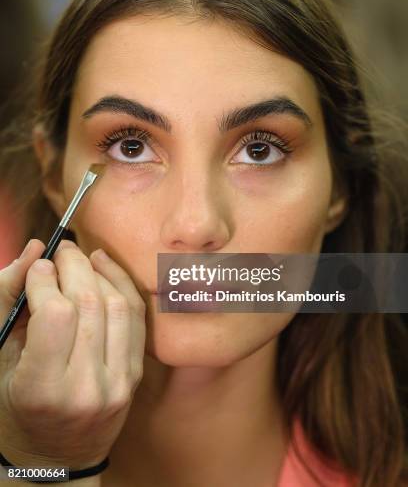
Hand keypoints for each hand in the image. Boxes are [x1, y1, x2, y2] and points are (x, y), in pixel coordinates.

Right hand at [0, 239, 145, 468]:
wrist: (55, 459)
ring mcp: (117, 383)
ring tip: (79, 257)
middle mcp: (86, 388)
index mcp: (43, 389)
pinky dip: (122, 286)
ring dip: (98, 272)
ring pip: (116, 306)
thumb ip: (8, 302)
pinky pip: (135, 319)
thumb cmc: (15, 408)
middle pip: (89, 305)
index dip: (45, 281)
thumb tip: (34, 252)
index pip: (55, 315)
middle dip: (73, 266)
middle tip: (60, 251)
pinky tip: (104, 268)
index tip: (37, 267)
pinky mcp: (133, 376)